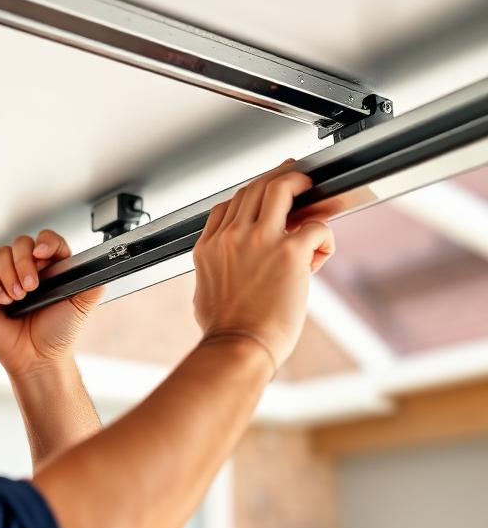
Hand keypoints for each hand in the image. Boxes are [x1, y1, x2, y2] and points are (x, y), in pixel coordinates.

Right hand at [0, 229, 104, 376]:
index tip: (42, 254)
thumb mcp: (82, 304)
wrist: (40, 358)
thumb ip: (92, 280)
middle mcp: (23, 271)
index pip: (43, 240)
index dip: (43, 242)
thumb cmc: (58, 334)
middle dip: (23, 262)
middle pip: (17, 244)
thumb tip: (101, 262)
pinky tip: (3, 301)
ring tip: (18, 298)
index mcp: (47, 268)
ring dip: (7, 275)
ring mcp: (1, 282)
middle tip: (31, 287)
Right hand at [192, 158, 336, 370]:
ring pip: (280, 188)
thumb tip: (227, 269)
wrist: (238, 348)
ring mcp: (260, 240)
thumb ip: (216, 270)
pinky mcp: (290, 252)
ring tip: (310, 189)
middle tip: (294, 181)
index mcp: (209, 248)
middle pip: (254, 189)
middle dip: (277, 180)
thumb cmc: (224, 331)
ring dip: (299, 184)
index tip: (264, 201)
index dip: (250, 197)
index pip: (228, 205)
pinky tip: (320, 254)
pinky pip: (316, 226)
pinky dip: (324, 237)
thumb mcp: (204, 292)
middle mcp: (231, 237)